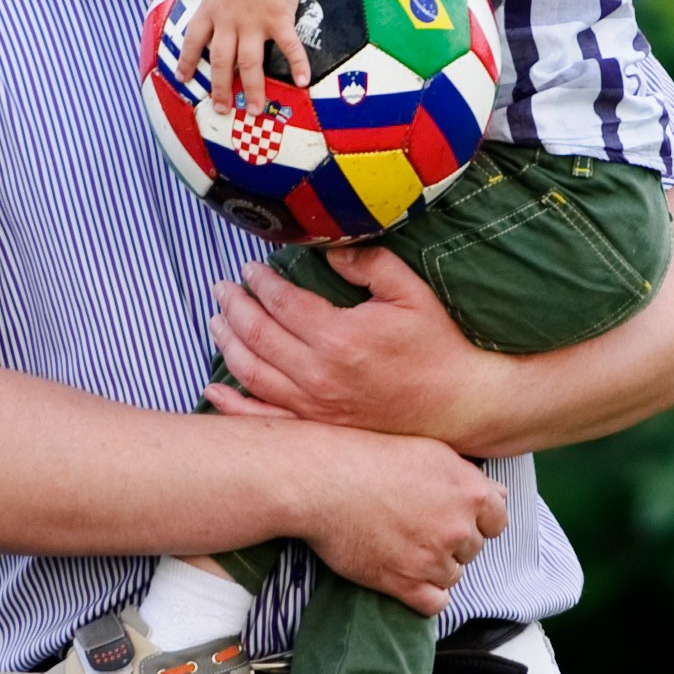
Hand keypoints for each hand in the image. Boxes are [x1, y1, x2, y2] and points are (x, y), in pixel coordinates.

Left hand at [162, 0, 313, 117]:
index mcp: (212, 7)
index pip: (194, 39)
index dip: (187, 61)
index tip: (182, 79)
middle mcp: (230, 21)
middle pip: (220, 62)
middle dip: (219, 89)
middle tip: (221, 110)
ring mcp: (254, 22)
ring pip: (249, 64)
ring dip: (252, 90)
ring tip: (255, 112)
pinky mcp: (279, 19)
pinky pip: (289, 48)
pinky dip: (297, 65)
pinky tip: (303, 82)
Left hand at [205, 247, 513, 442]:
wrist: (459, 404)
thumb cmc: (438, 346)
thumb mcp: (411, 292)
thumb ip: (369, 262)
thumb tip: (331, 245)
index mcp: (339, 337)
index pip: (282, 303)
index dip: (260, 283)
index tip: (250, 269)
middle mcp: (320, 375)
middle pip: (258, 336)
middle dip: (234, 307)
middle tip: (222, 289)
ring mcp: (316, 406)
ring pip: (253, 374)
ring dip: (228, 345)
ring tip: (217, 322)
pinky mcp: (320, 428)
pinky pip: (266, 418)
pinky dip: (234, 405)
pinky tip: (214, 390)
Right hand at [295, 427, 507, 614]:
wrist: (320, 480)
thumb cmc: (368, 455)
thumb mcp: (429, 449)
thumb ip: (466, 475)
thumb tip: (493, 493)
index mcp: (470, 492)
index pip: (497, 520)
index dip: (476, 520)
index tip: (453, 517)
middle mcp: (458, 527)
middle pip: (473, 549)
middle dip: (452, 542)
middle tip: (417, 527)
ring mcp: (433, 558)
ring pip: (453, 575)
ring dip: (434, 567)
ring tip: (403, 546)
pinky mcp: (405, 583)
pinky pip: (435, 604)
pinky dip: (423, 594)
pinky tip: (405, 576)